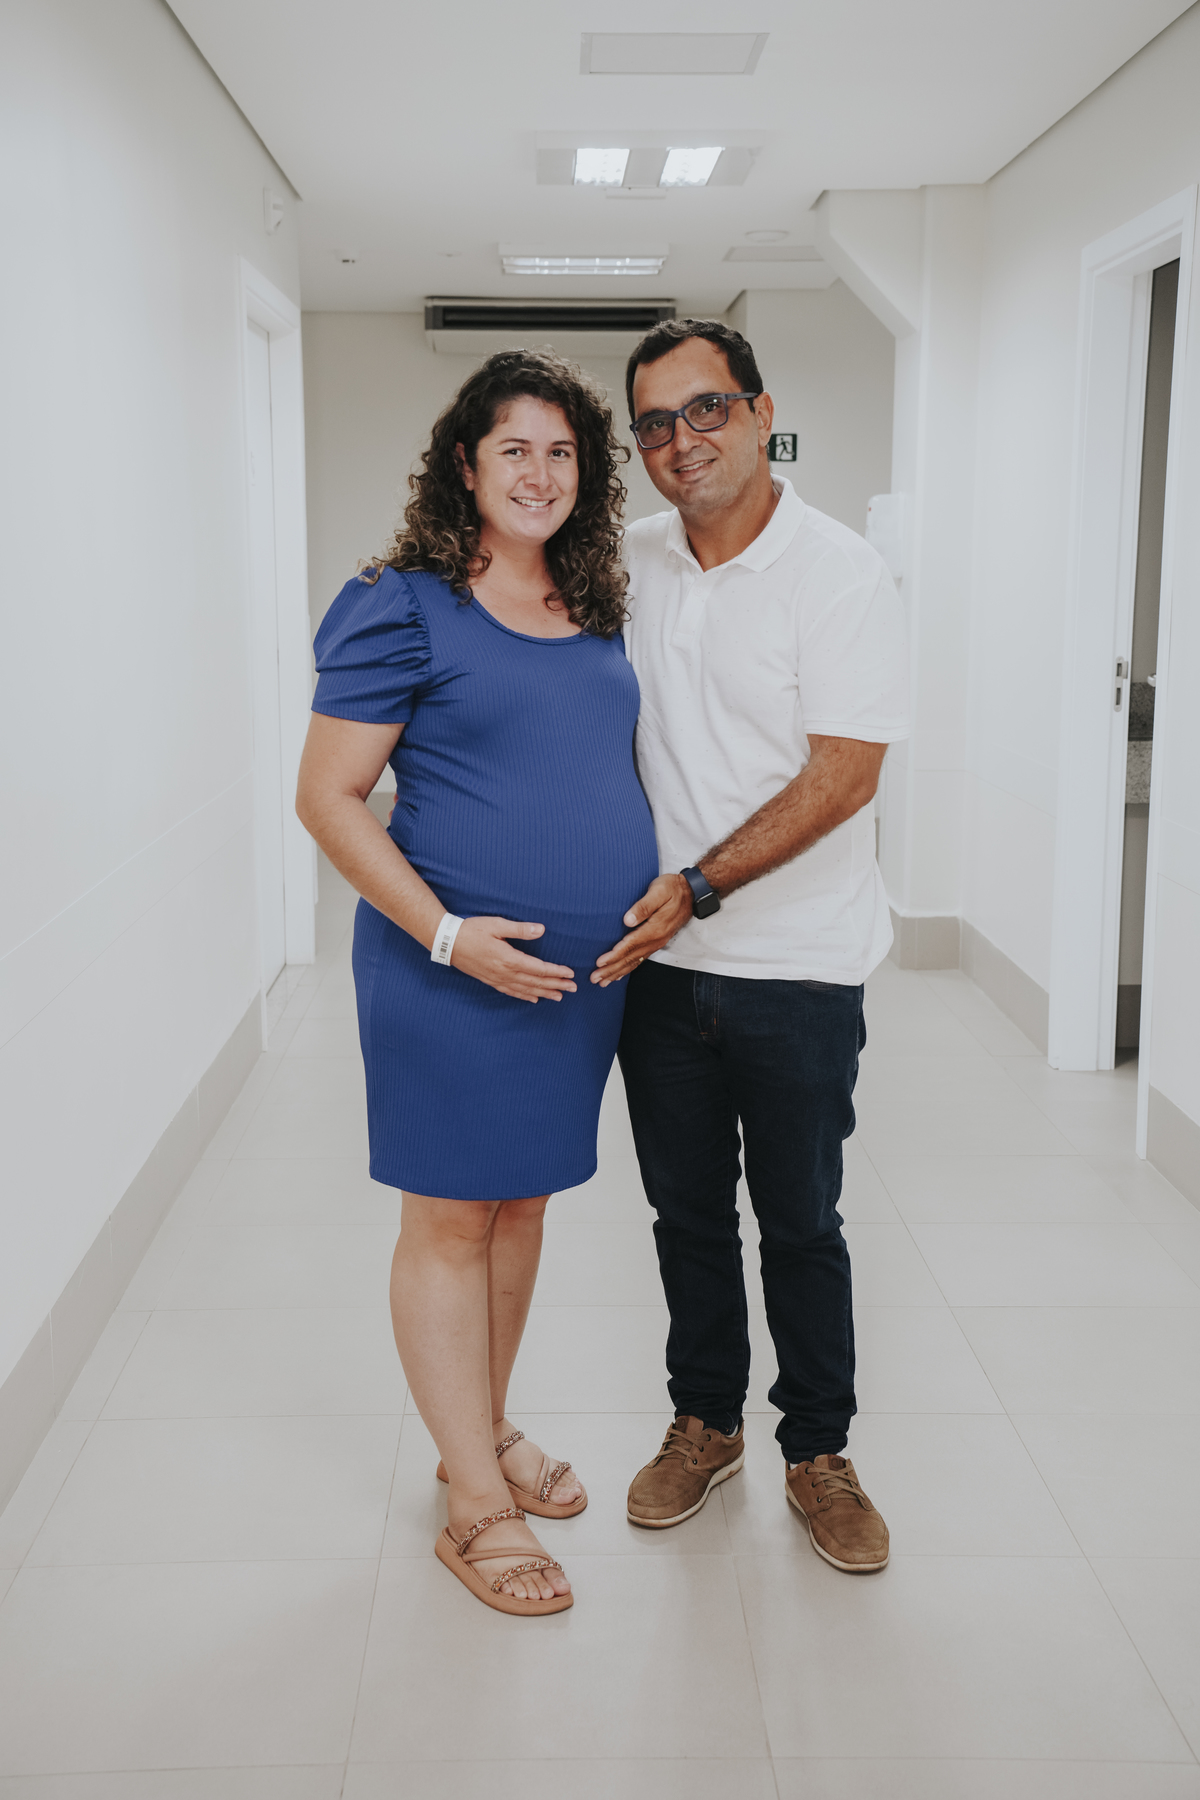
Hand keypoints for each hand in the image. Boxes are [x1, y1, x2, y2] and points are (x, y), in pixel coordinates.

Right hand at [450, 917, 575, 1003]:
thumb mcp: (496, 924)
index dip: (556, 972)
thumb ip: (520, 929)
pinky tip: (533, 999)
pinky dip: (524, 996)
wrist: (447, 942)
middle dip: (556, 985)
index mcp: (508, 958)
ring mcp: (497, 979)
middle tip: (573, 988)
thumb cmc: (472, 930)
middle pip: (535, 982)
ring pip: (525, 989)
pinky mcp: (490, 981)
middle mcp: (504, 972)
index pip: (538, 968)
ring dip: (544, 993)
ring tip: (559, 997)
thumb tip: (541, 930)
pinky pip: (511, 992)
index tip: (570, 973)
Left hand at [590, 873, 693, 986]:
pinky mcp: (657, 941)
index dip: (614, 955)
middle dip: (612, 969)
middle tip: (595, 978)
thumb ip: (644, 906)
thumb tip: (627, 920)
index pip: (630, 945)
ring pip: (634, 961)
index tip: (600, 962)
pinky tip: (620, 973)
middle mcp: (656, 939)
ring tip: (603, 981)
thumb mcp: (659, 891)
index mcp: (655, 928)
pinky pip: (640, 958)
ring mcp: (657, 942)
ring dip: (618, 972)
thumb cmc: (673, 889)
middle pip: (630, 958)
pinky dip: (629, 968)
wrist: (691, 893)